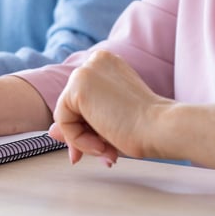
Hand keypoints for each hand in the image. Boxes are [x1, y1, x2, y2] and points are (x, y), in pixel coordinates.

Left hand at [49, 50, 173, 166]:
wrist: (163, 128)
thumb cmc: (147, 129)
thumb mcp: (107, 124)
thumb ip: (80, 124)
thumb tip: (51, 131)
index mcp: (107, 64)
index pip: (82, 100)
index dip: (87, 127)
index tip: (101, 148)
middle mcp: (95, 61)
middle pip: (72, 106)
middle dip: (82, 136)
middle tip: (103, 154)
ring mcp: (85, 71)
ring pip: (66, 115)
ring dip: (83, 141)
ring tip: (108, 150)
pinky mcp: (77, 86)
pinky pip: (63, 122)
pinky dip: (79, 140)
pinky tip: (103, 144)